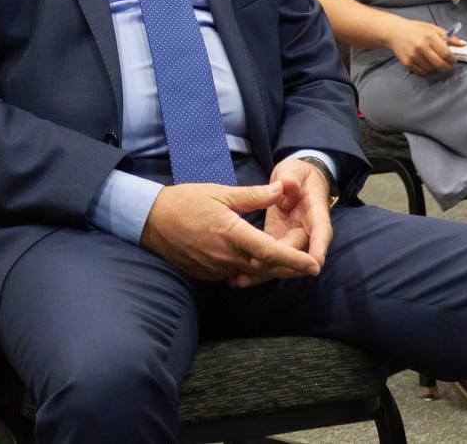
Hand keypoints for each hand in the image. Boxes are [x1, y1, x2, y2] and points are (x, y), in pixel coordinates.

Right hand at [140, 182, 321, 281]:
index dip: (294, 260)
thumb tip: (280, 190)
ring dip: (272, 269)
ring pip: (253, 274)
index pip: (270, 252)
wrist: (152, 221)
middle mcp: (227, 256)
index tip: (314, 265)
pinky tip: (260, 261)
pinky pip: (237, 275)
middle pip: (267, 268)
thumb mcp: (221, 192)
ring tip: (289, 260)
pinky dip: (253, 270)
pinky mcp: (209, 274)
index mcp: (232, 233)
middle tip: (310, 264)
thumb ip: (254, 195)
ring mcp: (217, 268)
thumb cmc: (186, 202)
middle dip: (291, 268)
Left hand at [232, 159, 334, 287]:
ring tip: (241, 279)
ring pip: (282, 258)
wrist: (295, 180)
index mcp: (315, 210)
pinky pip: (269, 255)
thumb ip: (290, 177)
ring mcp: (291, 236)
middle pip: (298, 249)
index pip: (321, 229)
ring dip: (265, 270)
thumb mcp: (294, 170)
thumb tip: (287, 184)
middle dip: (282, 262)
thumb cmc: (297, 174)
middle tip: (257, 265)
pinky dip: (256, 266)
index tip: (317, 261)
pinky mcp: (276, 239)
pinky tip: (236, 277)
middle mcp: (306, 228)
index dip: (319, 246)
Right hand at [387, 20, 463, 74]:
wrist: (395, 32)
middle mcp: (421, 47)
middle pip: (439, 64)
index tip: (454, 60)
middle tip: (448, 65)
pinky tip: (426, 63)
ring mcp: (414, 56)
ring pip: (431, 69)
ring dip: (436, 68)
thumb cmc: (415, 29)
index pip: (446, 53)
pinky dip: (427, 70)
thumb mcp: (433, 29)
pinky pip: (422, 72)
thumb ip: (449, 37)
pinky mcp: (407, 62)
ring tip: (435, 61)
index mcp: (429, 37)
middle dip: (447, 67)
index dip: (452, 59)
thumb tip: (464, 44)